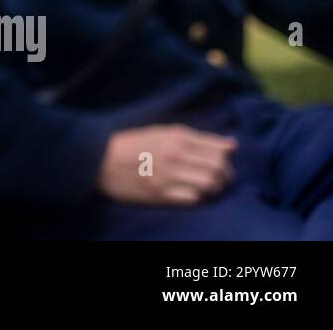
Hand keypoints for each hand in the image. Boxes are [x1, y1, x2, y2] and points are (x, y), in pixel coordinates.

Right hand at [97, 124, 238, 205]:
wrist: (99, 160)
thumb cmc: (132, 144)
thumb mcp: (162, 132)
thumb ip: (198, 138)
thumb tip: (233, 144)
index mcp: (177, 136)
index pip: (218, 150)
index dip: (227, 159)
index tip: (224, 164)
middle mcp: (175, 155)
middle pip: (218, 168)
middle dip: (225, 176)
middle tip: (220, 179)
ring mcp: (168, 176)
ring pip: (209, 184)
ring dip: (214, 188)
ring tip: (208, 188)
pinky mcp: (161, 194)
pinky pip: (193, 198)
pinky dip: (198, 197)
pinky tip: (192, 194)